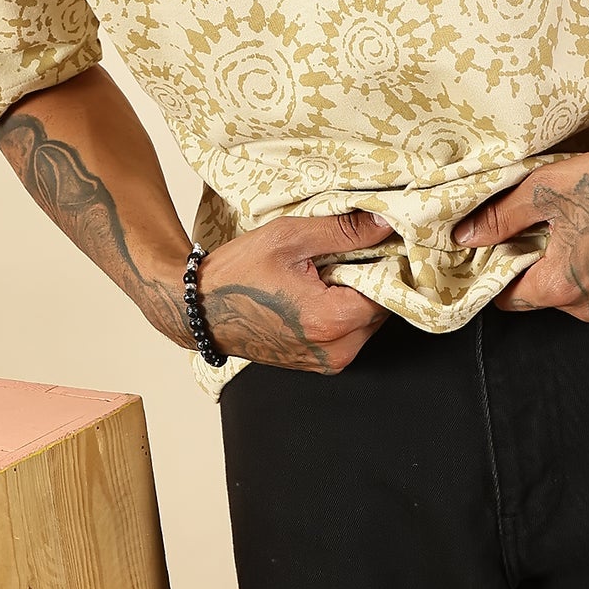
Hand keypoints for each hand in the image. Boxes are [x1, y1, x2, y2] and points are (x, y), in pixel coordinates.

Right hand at [194, 209, 395, 372]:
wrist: (199, 308)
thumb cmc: (237, 273)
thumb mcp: (290, 238)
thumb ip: (343, 231)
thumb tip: (384, 224)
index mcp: (330, 321)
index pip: (388, 291)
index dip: (384, 262)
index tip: (371, 243)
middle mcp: (334, 351)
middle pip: (381, 309)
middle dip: (370, 279)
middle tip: (340, 255)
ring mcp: (326, 362)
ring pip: (367, 322)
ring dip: (356, 296)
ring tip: (324, 273)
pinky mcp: (318, 364)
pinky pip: (349, 334)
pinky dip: (342, 311)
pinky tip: (317, 291)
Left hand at [451, 145, 588, 321]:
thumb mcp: (545, 190)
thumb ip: (500, 218)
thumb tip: (465, 238)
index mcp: (562, 287)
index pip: (513, 300)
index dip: (503, 274)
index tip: (506, 251)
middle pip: (549, 297)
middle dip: (542, 269)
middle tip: (550, 231)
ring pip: (584, 299)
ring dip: (579, 274)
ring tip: (586, 234)